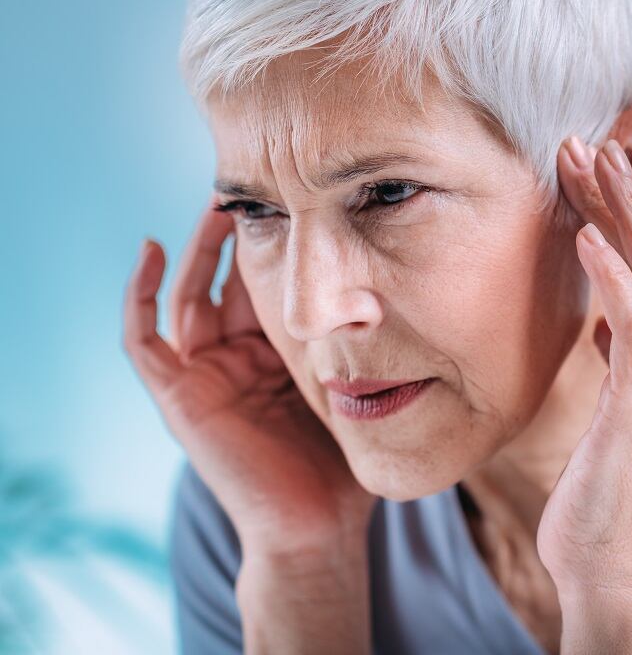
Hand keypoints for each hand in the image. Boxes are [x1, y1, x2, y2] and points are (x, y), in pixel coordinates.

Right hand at [122, 199, 376, 553]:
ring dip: (196, 249)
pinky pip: (143, 338)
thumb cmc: (344, 464)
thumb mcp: (357, 386)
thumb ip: (366, 345)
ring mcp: (204, 376)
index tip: (300, 198)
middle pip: (225, 280)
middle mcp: (237, 359)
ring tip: (218, 203)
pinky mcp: (178, 395)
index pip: (267, 284)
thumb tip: (413, 290)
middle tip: (259, 185)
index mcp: (277, 355)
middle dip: (236, 234)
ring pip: (187, 295)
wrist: (317, 525)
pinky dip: (140, 293)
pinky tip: (151, 247)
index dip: (276, 242)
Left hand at [536, 136, 631, 596]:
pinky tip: (585, 237)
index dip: (623, 209)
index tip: (587, 163)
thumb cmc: (601, 482)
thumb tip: (603, 318)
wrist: (607, 558)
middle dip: (621, 193)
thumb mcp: (614, 402)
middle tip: (583, 139)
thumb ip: (619, 354)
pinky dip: (611, 276)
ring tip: (585, 162)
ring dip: (618, 214)